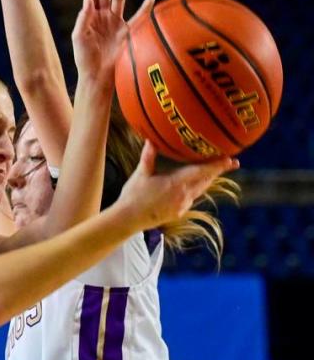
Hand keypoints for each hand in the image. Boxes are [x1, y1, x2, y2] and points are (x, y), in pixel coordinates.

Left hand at [72, 0, 147, 78]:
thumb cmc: (84, 57)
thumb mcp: (79, 37)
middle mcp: (102, 17)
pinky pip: (137, 18)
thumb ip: (83, 19)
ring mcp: (114, 23)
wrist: (97, 75)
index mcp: (89, 17)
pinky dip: (145, 9)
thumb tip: (88, 1)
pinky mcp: (125, 32)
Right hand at [117, 141, 237, 229]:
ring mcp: (183, 205)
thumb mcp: (141, 173)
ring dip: (208, 179)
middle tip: (230, 162)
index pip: (202, 172)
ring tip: (214, 171)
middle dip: (218, 171)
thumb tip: (151, 140)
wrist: (130, 219)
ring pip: (200, 189)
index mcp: (176, 183)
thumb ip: (148, 156)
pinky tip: (192, 185)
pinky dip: (195, 189)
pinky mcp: (179, 212)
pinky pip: (192, 197)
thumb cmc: (134, 195)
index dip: (218, 166)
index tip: (231, 160)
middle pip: (206, 181)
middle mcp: (184, 195)